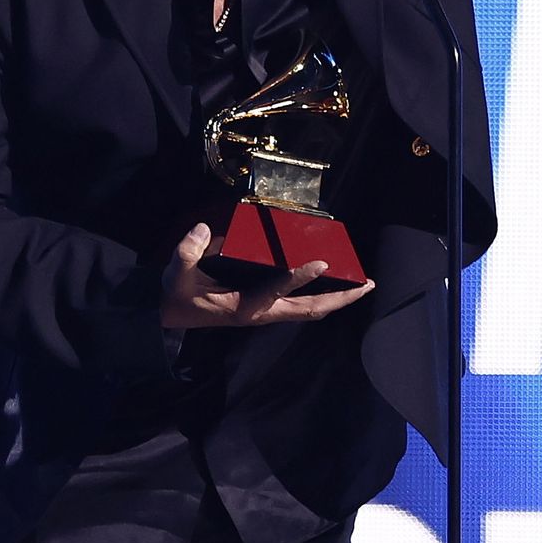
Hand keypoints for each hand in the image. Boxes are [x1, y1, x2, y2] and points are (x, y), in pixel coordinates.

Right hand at [160, 223, 375, 328]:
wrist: (173, 313)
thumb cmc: (179, 293)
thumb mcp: (177, 273)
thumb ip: (188, 252)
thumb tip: (203, 229)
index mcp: (244, 307)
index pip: (276, 291)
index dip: (299, 277)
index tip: (320, 261)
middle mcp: (263, 312)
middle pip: (310, 309)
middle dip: (340, 299)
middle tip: (368, 285)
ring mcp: (268, 311)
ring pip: (311, 309)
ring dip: (338, 299)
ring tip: (364, 285)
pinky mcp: (268, 306)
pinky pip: (302, 304)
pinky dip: (324, 294)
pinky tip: (338, 283)